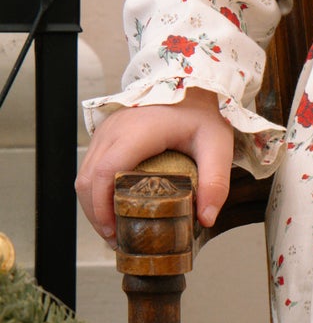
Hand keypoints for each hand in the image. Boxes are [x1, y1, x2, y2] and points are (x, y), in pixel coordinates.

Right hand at [76, 88, 233, 241]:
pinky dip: (96, 191)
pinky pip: (90, 167)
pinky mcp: (107, 135)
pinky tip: (111, 208)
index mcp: (138, 131)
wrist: (193, 83)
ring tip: (114, 229)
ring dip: (93, 205)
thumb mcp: (218, 145)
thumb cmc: (203, 111)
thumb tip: (206, 218)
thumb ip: (216, 181)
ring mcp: (107, 131)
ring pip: (84, 175)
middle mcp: (114, 130)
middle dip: (97, 214)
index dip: (103, 206)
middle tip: (116, 239)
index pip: (105, 172)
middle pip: (87, 179)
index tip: (115, 230)